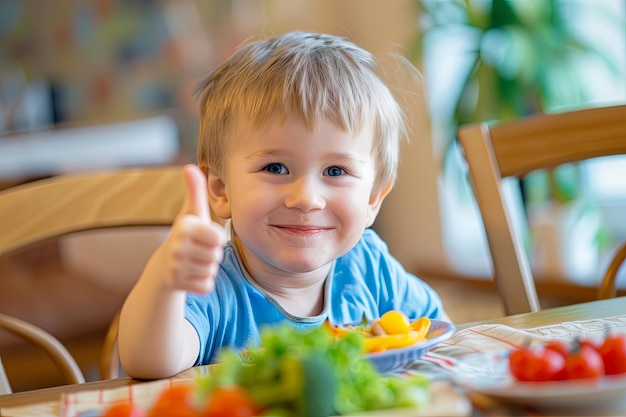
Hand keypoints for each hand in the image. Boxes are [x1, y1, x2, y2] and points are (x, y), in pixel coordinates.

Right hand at [162, 164, 226, 293]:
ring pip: (212, 270)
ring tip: (195, 260)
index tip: (204, 235)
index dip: (216, 237)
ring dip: (208, 267)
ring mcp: (175, 267)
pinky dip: (203, 282)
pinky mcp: (178, 285)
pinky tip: (192, 274)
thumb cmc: (186, 234)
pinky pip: (206, 285)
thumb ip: (195, 191)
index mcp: (184, 227)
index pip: (219, 237)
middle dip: (213, 253)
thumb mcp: (192, 212)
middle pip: (217, 255)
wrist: (164, 265)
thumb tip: (190, 167)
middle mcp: (176, 247)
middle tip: (199, 249)